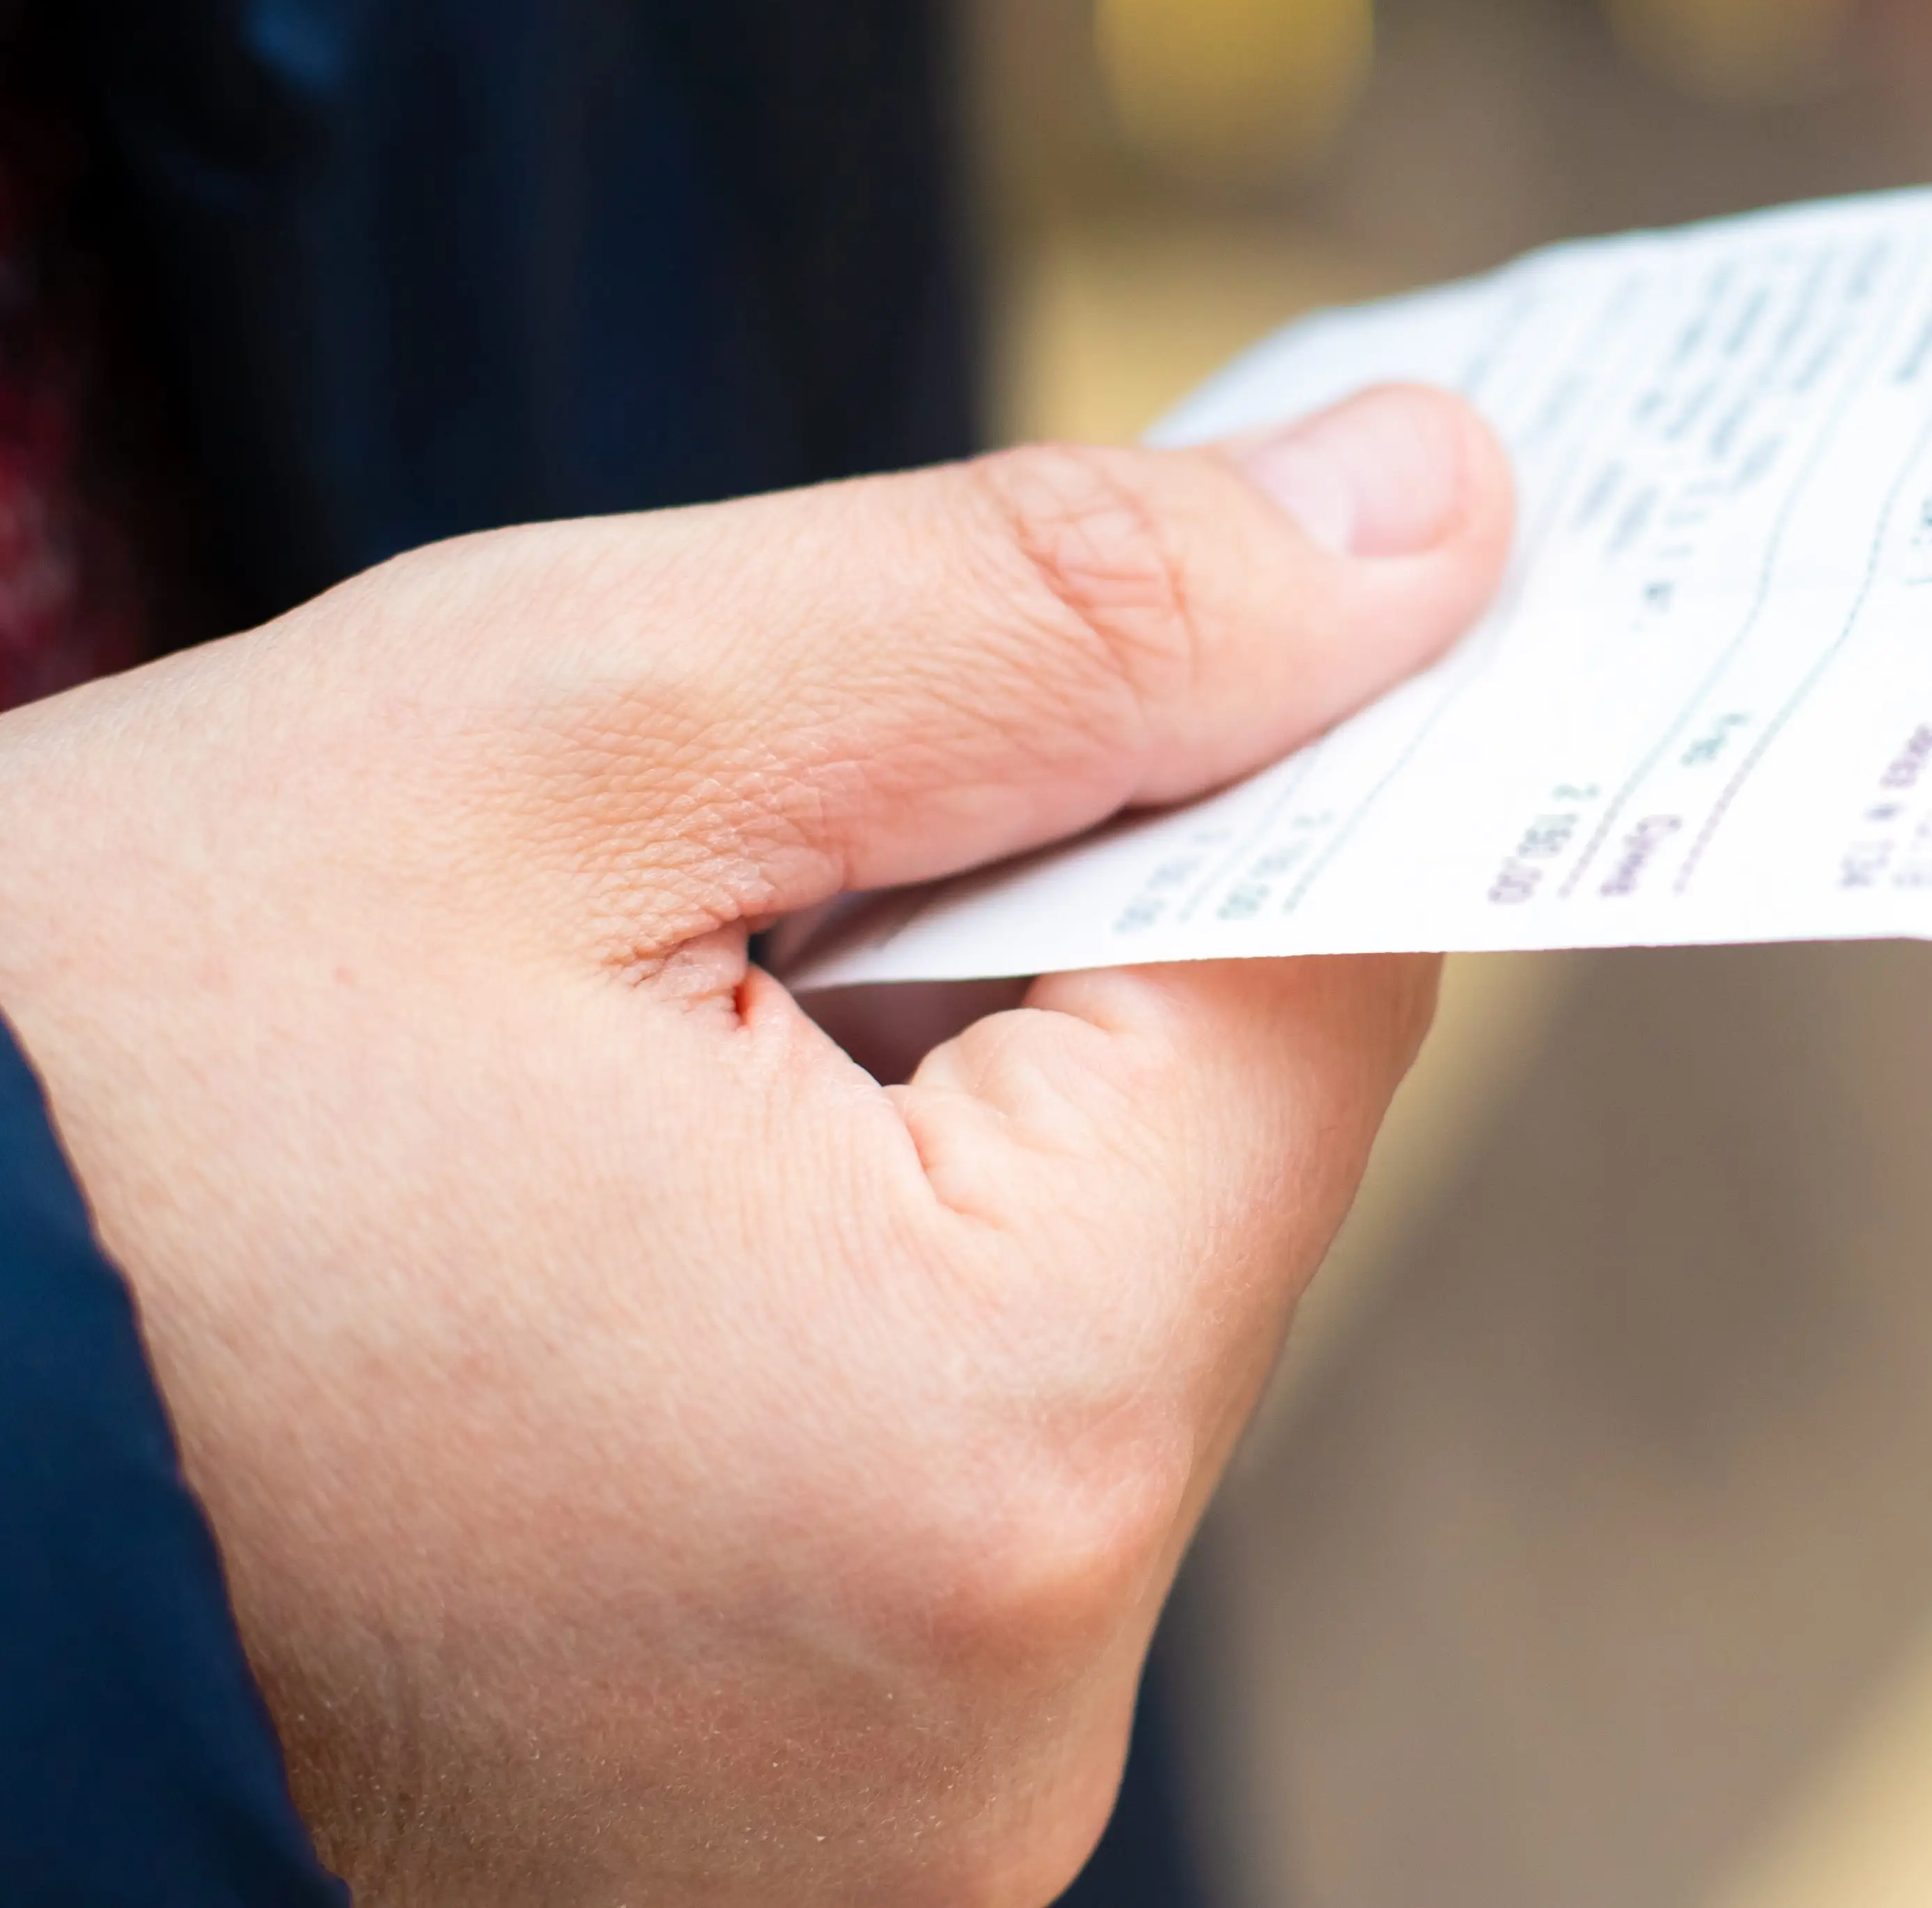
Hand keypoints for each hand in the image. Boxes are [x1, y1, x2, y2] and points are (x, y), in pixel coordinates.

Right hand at [0, 391, 1511, 1903]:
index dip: (1279, 730)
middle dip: (1029, 933)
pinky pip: (915, 1467)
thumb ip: (1054, 616)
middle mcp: (993, 1725)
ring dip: (901, 1106)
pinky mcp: (753, 1847)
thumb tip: (1435, 517)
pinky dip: (815, 1285)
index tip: (1211, 569)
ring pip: (1055, 1305)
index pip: (1337, 975)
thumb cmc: (56, 1096)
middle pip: (1200, 1157)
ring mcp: (874, 1830)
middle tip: (739, 832)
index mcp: (992, 1449)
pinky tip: (576, 1222)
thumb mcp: (559, 732)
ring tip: (581, 1059)